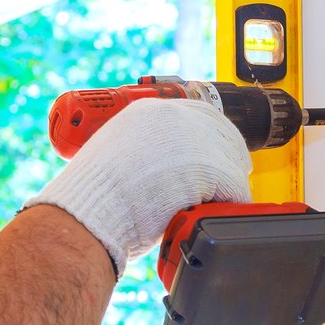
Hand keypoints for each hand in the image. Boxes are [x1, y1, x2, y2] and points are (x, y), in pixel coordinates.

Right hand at [24, 98, 254, 275]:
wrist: (90, 212)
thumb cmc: (93, 198)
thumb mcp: (114, 158)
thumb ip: (138, 155)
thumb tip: (151, 172)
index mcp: (148, 112)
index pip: (196, 114)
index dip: (210, 137)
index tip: (215, 152)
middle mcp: (174, 117)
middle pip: (221, 132)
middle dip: (228, 157)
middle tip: (232, 178)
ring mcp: (193, 139)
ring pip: (230, 160)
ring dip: (229, 183)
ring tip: (224, 200)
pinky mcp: (208, 167)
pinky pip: (234, 187)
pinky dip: (233, 201)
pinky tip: (223, 211)